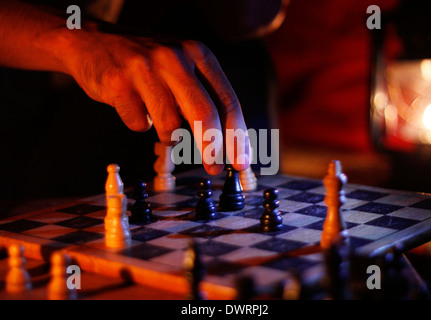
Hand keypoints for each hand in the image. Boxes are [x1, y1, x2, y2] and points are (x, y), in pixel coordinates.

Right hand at [62, 30, 248, 174]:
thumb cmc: (146, 62)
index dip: (237, 136)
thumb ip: (203, 95)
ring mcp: (145, 69)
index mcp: (197, 53)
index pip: (227, 101)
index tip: (241, 162)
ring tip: (155, 114)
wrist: (91, 41)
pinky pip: (139, 124)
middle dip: (212, 149)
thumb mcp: (181, 65)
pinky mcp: (118, 83)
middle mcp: (174, 57)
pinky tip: (131, 103)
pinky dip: (138, 122)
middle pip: (204, 114)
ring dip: (167, 133)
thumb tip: (225, 142)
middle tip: (214, 169)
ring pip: (170, 126)